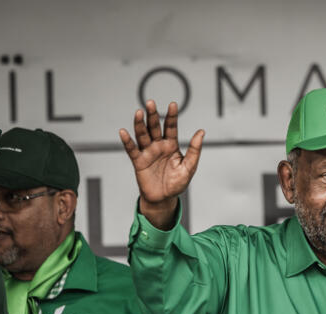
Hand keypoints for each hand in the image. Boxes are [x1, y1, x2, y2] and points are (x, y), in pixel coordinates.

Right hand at [118, 100, 204, 227]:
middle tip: (151, 103)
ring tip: (139, 112)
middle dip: (153, 115)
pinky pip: (132, 150)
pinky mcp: (138, 161)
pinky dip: (127, 141)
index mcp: (171, 145)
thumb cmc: (177, 183)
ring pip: (142, 135)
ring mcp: (147, 152)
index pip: (171, 127)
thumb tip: (201, 132)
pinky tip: (124, 132)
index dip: (172, 116)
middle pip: (155, 127)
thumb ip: (195, 150)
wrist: (164, 199)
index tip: (173, 104)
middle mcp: (158, 146)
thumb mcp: (189, 167)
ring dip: (140, 124)